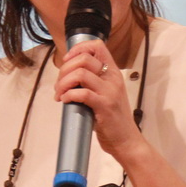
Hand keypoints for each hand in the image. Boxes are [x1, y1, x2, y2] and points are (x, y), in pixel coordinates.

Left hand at [55, 39, 143, 159]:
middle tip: (59, 85)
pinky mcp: (105, 106)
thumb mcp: (107, 93)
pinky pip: (82, 93)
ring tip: (60, 94)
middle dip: (64, 70)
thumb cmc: (113, 119)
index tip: (67, 61)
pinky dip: (68, 95)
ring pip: (80, 73)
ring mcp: (110, 92)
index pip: (97, 46)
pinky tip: (65, 101)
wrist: (126, 140)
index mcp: (113, 72)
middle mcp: (113, 78)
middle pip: (84, 59)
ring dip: (63, 83)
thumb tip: (68, 75)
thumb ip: (93, 82)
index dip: (78, 49)